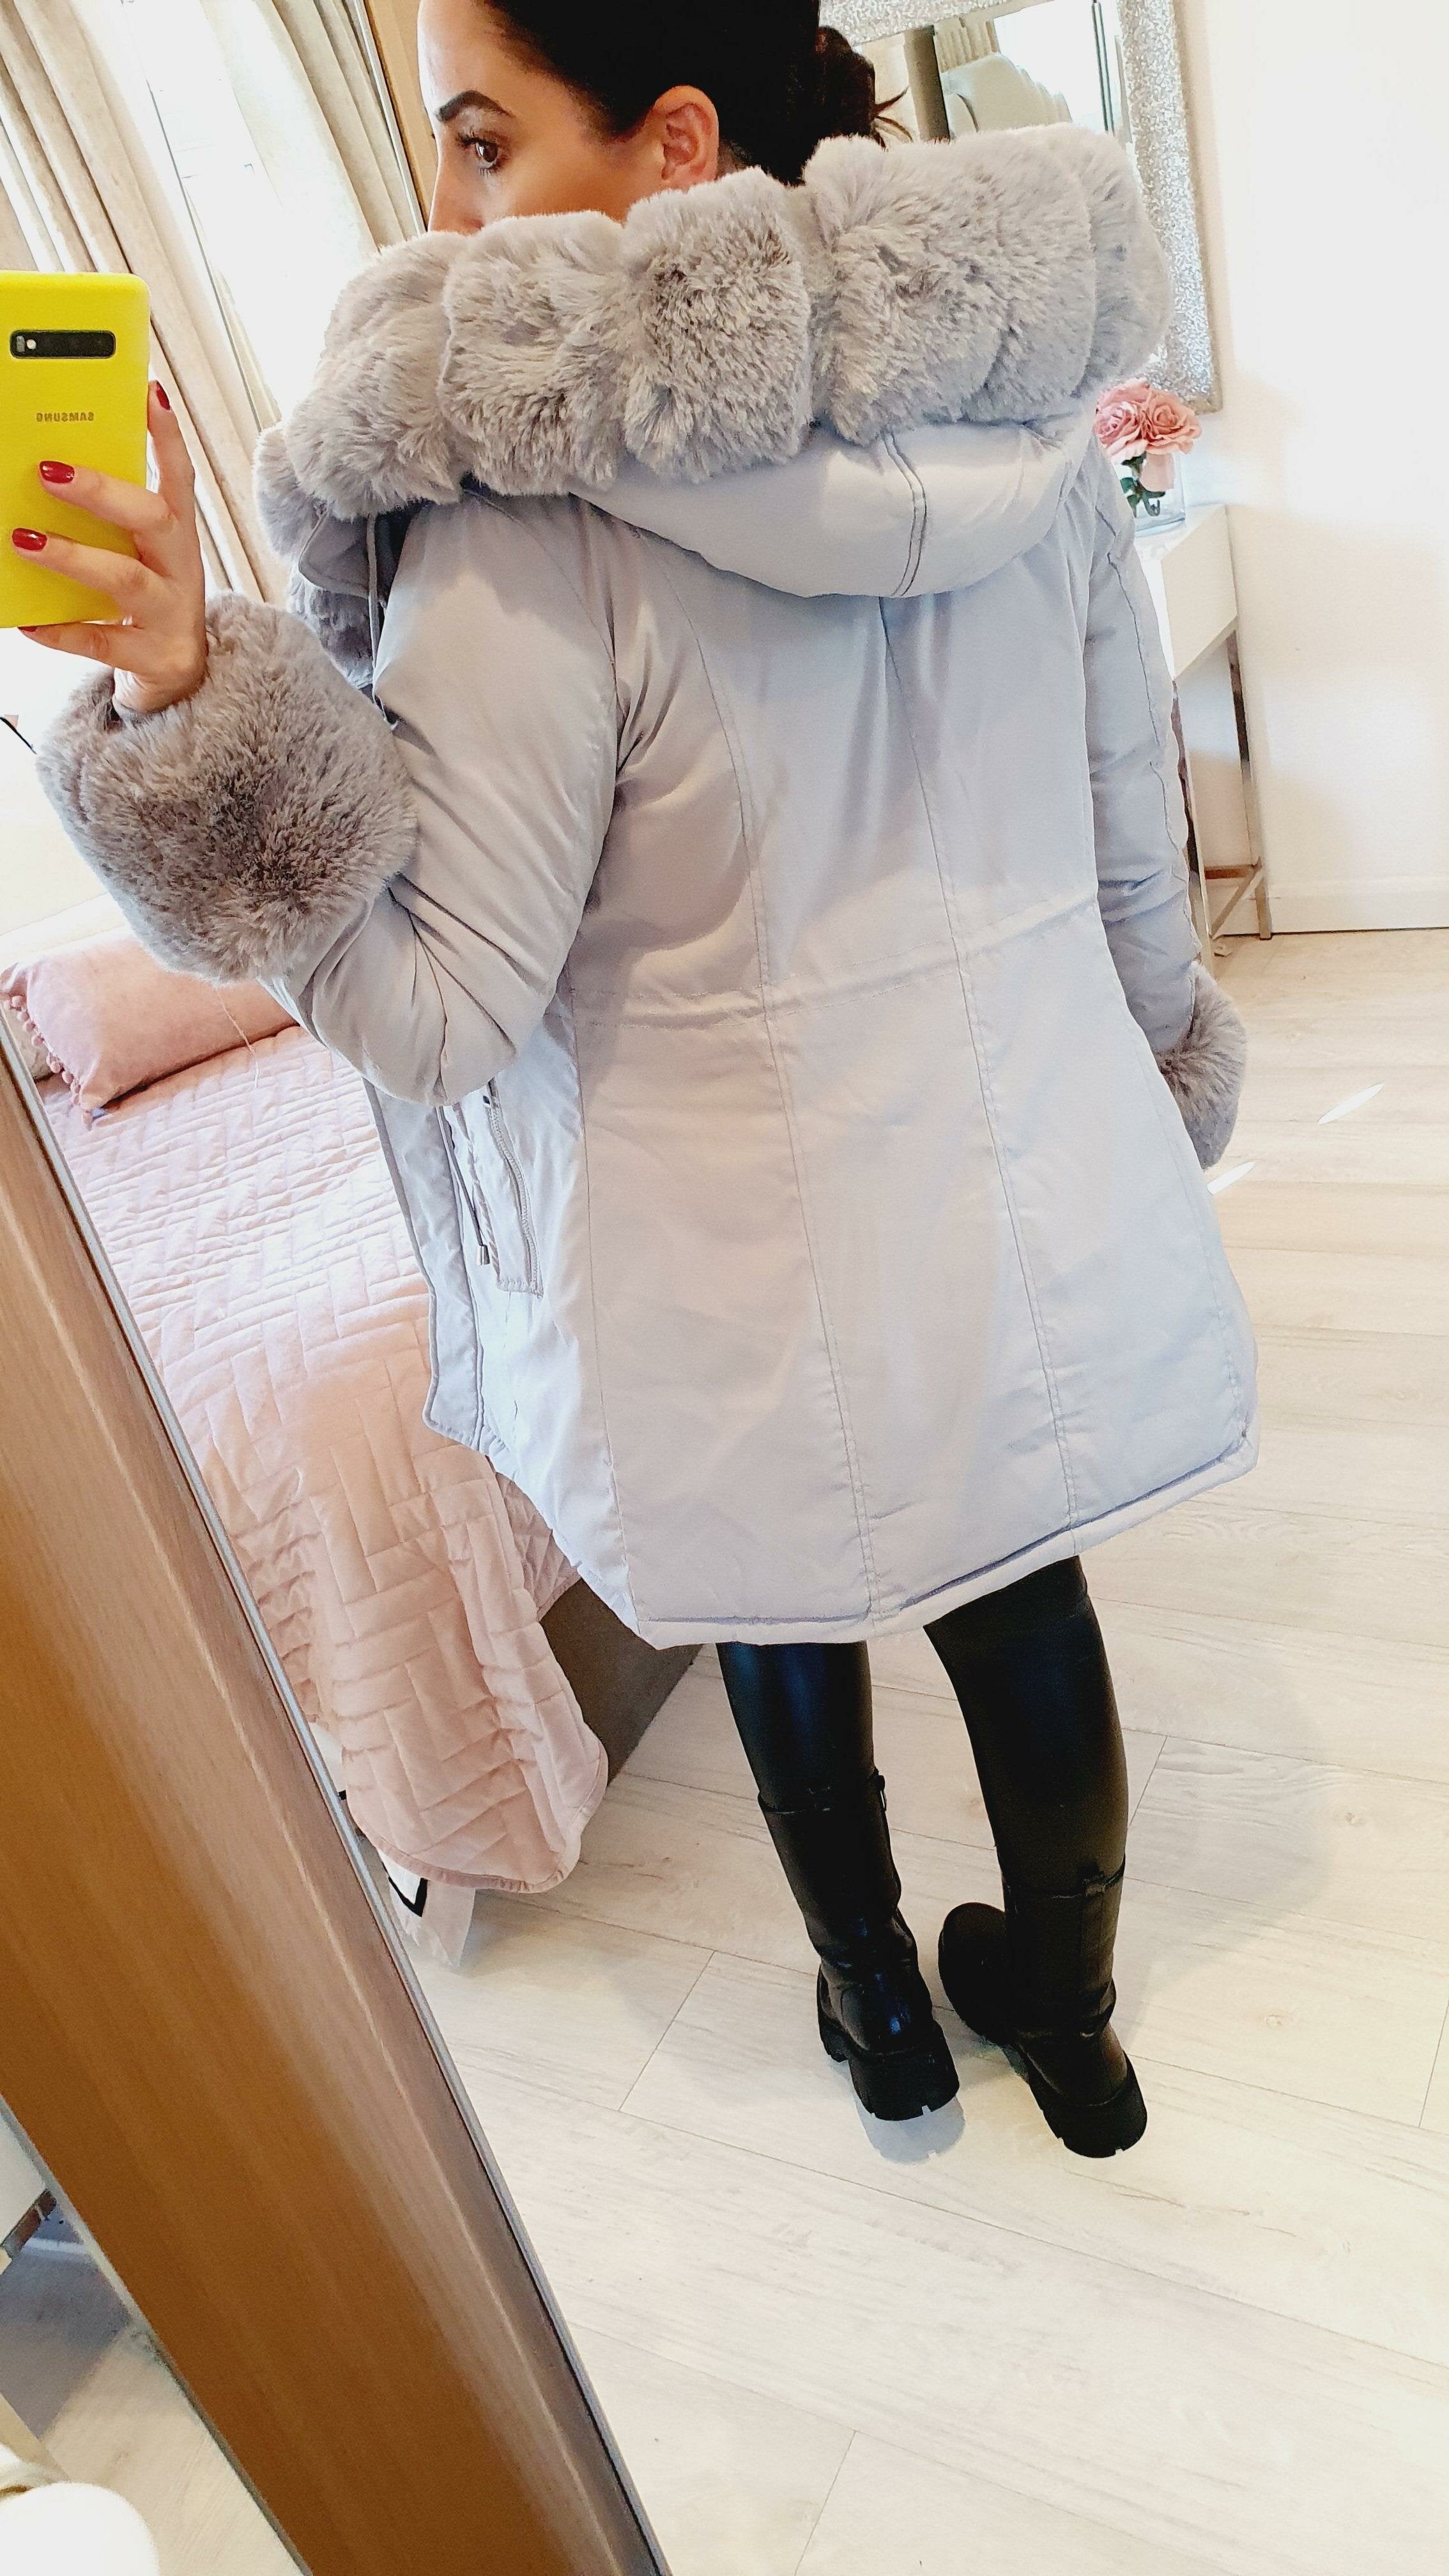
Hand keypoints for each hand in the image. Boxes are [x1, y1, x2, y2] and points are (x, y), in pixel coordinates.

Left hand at [11, 383, 208, 717]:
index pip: (179, 476)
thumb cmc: (149, 604)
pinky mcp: (155, 655)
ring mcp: (172, 614)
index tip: (148, 393)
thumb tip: (49, 476)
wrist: (178, 680)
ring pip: (127, 578)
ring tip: (26, 541)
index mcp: (177, 537)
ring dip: (74, 557)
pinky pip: (103, 640)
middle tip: (49, 471)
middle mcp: (181, 569)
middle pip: (153, 518)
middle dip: (102, 491)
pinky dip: (63, 630)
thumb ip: (110, 522)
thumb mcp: (138, 556)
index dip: (168, 435)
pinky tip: (30, 622)